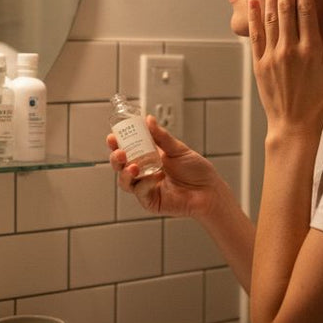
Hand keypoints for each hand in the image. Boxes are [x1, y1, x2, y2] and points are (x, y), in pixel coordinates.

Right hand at [107, 116, 224, 218]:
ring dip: (125, 173)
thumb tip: (148, 120)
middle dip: (115, 158)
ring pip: (125, 181)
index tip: (112, 137)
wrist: (209, 191)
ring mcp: (145, 188)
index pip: (127, 149)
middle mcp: (143, 173)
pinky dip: (144, 184)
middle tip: (119, 152)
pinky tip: (154, 178)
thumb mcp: (178, 149)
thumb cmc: (196, 171)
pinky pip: (140, 192)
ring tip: (133, 166)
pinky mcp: (150, 202)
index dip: (117, 144)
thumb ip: (162, 137)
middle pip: (120, 166)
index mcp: (148, 157)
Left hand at [247, 0, 322, 139]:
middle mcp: (290, 50)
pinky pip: (256, 36)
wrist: (293, 126)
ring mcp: (272, 57)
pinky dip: (254, 17)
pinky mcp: (259, 65)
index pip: (306, 10)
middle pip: (286, 8)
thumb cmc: (320, 103)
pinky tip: (254, 1)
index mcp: (312, 50)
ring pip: (270, 17)